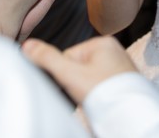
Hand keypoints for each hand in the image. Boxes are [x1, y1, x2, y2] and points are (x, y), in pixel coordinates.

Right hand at [22, 36, 136, 104]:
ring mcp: (120, 66)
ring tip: (95, 99)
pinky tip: (102, 101)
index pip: (68, 56)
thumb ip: (48, 59)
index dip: (66, 75)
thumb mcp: (70, 74)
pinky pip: (101, 85)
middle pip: (79, 67)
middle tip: (87, 94)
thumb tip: (27, 45)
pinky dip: (98, 94)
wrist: (130, 116)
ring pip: (89, 78)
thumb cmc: (103, 92)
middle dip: (78, 83)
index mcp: (102, 42)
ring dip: (87, 90)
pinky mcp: (123, 81)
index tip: (75, 86)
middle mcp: (114, 50)